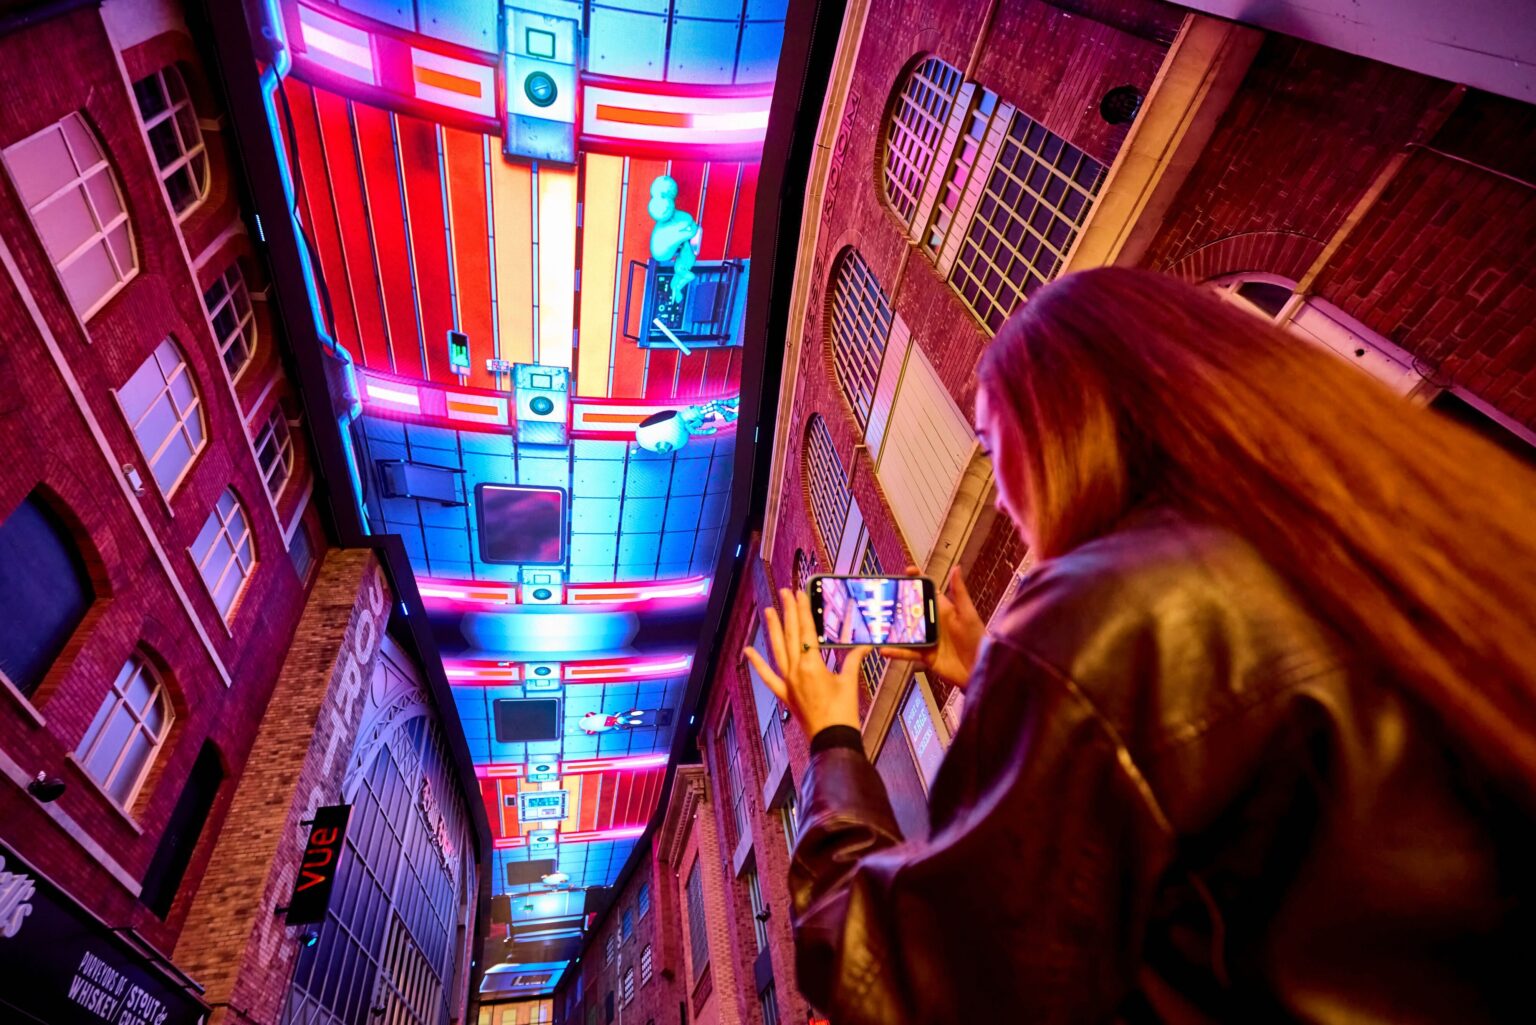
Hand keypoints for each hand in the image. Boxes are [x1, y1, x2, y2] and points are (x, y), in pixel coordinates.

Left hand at [743, 589, 869, 737]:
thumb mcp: (850, 682)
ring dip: (773, 629)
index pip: (806, 630)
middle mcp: (796, 670)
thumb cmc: (843, 713)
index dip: (803, 610)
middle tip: (785, 592)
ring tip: (768, 610)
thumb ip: (854, 659)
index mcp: (812, 665)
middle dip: (788, 611)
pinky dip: (757, 663)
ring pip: (778, 649)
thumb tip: (864, 644)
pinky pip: (768, 676)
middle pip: (791, 634)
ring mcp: (788, 682)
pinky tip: (748, 651)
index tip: (800, 593)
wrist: (832, 739)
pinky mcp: (785, 694)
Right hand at [880, 565, 983, 688]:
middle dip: (897, 604)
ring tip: (877, 624)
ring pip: (905, 632)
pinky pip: (907, 652)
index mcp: (943, 610)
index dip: (918, 581)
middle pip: (911, 611)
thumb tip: (956, 568)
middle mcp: (933, 623)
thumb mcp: (967, 614)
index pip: (928, 592)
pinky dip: (896, 652)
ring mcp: (927, 639)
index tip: (907, 571)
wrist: (979, 669)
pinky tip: (884, 650)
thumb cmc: (977, 639)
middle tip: (882, 598)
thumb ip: (959, 592)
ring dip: (892, 629)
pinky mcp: (925, 655)